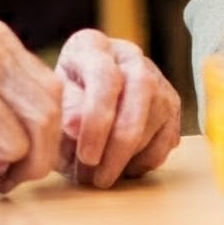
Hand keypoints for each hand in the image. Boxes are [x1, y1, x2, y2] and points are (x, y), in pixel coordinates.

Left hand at [56, 30, 181, 187]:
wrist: (79, 101)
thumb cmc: (60, 103)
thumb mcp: (52, 105)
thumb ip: (63, 112)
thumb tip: (74, 126)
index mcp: (92, 46)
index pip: (105, 76)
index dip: (98, 120)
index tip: (86, 156)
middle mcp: (130, 55)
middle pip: (140, 91)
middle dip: (120, 143)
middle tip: (98, 178)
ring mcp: (156, 77)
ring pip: (157, 116)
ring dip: (131, 156)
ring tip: (102, 178)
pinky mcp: (171, 103)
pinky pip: (169, 136)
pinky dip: (147, 160)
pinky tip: (122, 169)